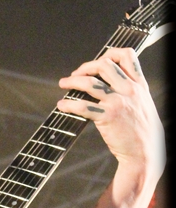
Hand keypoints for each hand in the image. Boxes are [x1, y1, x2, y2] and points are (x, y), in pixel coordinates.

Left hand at [57, 47, 164, 177]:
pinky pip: (83, 106)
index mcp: (139, 85)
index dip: (109, 54)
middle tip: (75, 75)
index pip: (127, 56)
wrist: (146, 153)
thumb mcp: (144, 104)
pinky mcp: (108, 117)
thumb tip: (112, 83)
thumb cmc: (143, 132)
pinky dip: (69, 104)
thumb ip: (131, 91)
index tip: (97, 61)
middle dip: (85, 67)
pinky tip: (62, 105)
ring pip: (90, 82)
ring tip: (63, 84)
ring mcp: (118, 102)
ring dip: (72, 81)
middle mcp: (129, 90)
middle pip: (103, 65)